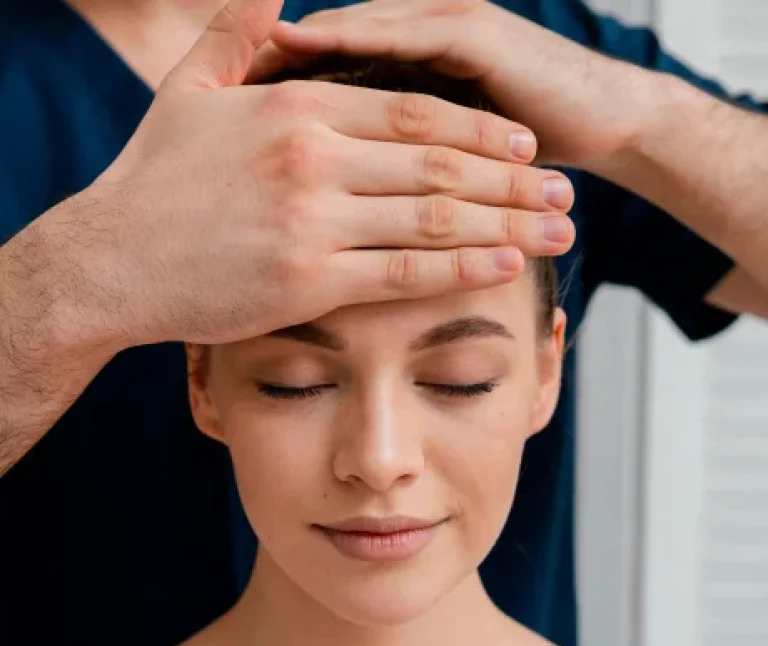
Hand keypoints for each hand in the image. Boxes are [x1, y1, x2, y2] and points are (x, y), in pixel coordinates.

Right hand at [77, 0, 573, 348]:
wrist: (111, 262)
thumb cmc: (150, 182)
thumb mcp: (189, 91)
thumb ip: (237, 36)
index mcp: (296, 110)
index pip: (413, 112)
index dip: (478, 128)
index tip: (522, 145)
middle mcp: (314, 159)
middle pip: (439, 163)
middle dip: (511, 178)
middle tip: (561, 190)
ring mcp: (314, 221)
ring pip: (434, 217)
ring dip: (505, 223)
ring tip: (557, 229)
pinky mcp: (309, 280)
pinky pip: (406, 271)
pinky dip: (462, 266)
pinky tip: (505, 265)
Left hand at [258, 0, 652, 171]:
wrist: (604, 120)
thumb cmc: (521, 155)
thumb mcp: (450, 159)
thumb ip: (400, 163)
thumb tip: (353, 201)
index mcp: (410, 77)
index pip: (330, 72)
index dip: (277, 86)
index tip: (223, 116)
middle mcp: (419, 41)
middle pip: (332, 48)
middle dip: (276, 65)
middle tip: (217, 89)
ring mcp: (443, 31)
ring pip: (358, 34)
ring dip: (307, 46)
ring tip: (253, 63)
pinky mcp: (473, 36)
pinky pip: (402, 37)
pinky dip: (357, 42)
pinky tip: (314, 51)